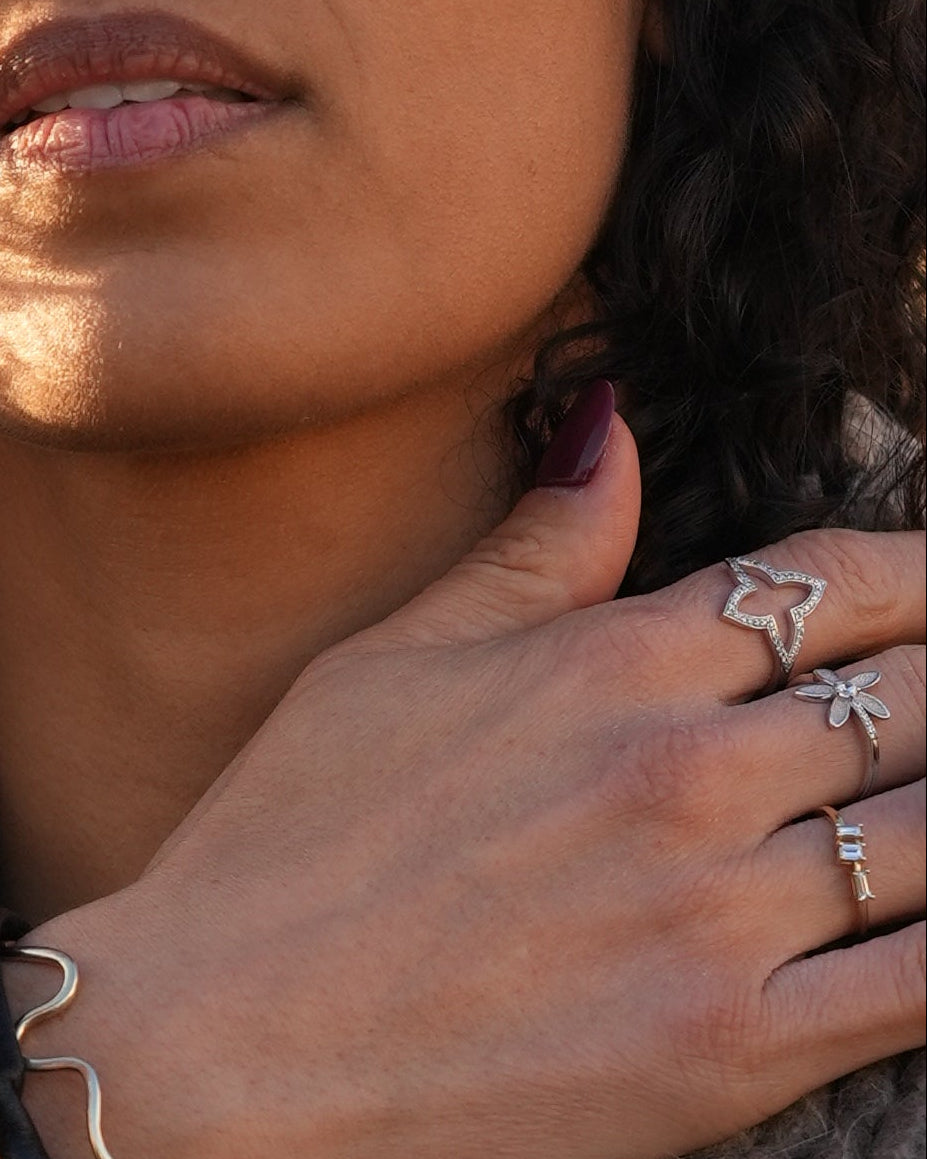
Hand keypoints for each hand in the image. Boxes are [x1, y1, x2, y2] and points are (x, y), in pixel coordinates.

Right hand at [10, 413, 924, 1158]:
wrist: (216, 1047)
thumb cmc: (289, 842)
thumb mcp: (395, 658)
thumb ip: (535, 548)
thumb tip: (614, 428)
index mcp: (610, 665)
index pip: (826, 585)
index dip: (915, 575)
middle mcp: (683, 772)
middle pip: (904, 698)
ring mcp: (715, 916)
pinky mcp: (726, 1051)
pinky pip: (918, 981)